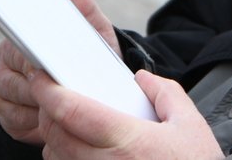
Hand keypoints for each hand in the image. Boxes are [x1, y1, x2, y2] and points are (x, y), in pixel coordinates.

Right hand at [0, 0, 119, 144]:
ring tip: (66, 101)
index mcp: (24, 35)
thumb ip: (85, 9)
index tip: (49, 58)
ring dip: (43, 102)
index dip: (35, 48)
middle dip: (45, 80)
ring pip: (18, 97)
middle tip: (67, 84)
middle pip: (19, 71)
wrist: (89, 94)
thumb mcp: (95, 33)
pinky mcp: (4, 115)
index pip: (22, 38)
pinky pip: (16, 121)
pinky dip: (37, 122)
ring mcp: (2, 88)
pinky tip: (53, 119)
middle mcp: (7, 60)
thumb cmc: (90, 57)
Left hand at [31, 69, 224, 159]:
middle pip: (56, 135)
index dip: (50, 93)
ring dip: (54, 138)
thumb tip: (142, 80)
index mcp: (128, 140)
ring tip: (67, 125)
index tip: (42, 79)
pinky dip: (65, 159)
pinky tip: (80, 150)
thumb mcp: (189, 123)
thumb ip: (165, 93)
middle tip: (53, 96)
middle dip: (48, 112)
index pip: (73, 113)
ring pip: (57, 158)